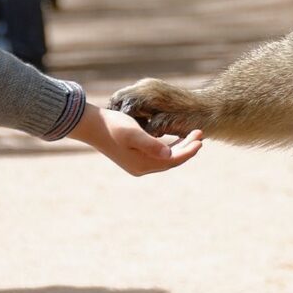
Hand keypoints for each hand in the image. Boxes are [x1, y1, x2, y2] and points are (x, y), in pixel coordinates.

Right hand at [68, 103, 202, 175]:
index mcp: (143, 164)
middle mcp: (141, 167)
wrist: (92, 125)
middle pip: (172, 160)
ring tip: (192, 135)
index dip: (189, 150)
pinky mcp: (134, 157)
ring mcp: (137, 164)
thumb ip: (150, 144)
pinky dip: (170, 147)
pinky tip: (175, 138)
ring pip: (166, 158)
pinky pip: (158, 155)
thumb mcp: (133, 132)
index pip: (174, 160)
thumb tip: (168, 153)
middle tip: (200, 133)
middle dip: (188, 147)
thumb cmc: (113, 125)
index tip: (201, 139)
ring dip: (180, 147)